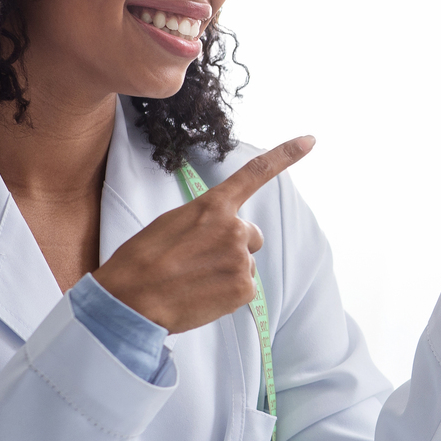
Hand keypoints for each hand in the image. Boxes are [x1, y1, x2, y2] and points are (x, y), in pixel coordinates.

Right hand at [93, 136, 314, 332]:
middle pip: (250, 236)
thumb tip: (219, 235)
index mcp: (213, 207)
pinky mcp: (244, 289)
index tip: (309, 140)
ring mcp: (241, 259)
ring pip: (244, 264)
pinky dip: (226, 294)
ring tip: (193, 280)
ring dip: (225, 272)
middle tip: (198, 262)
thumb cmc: (142, 261)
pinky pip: (243, 288)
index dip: (285, 155)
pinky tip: (201, 295)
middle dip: (232, 247)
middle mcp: (234, 229)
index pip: (255, 174)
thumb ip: (205, 222)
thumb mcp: (172, 224)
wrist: (131, 300)